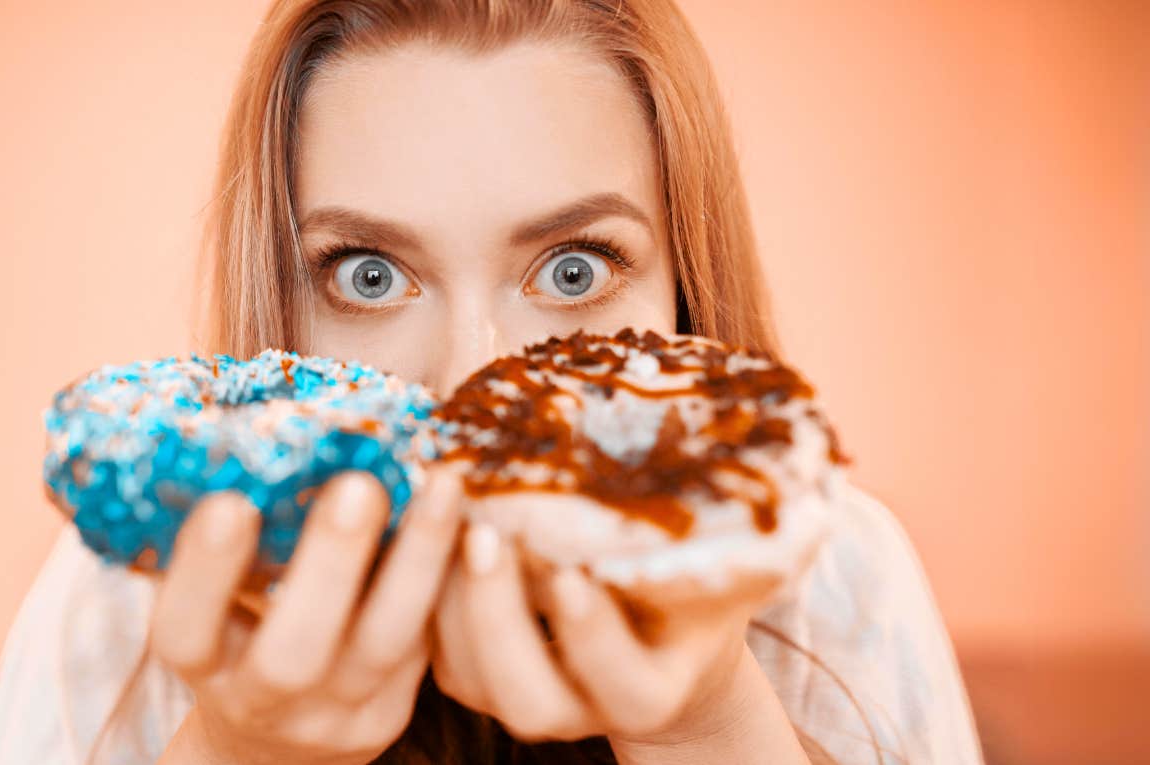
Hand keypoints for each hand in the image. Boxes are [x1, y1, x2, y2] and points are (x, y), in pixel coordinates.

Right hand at [149, 468, 461, 764]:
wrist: (278, 736)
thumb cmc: (240, 631)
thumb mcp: (216, 600)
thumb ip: (232, 536)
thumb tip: (249, 426)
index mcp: (204, 663)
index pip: (187, 631)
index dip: (204, 574)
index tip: (228, 502)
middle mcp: (265, 698)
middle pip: (293, 655)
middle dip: (327, 566)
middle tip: (358, 485)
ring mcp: (337, 712)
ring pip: (384, 646)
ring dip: (416, 561)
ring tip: (442, 485)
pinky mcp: (397, 705)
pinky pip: (434, 644)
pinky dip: (455, 577)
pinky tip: (476, 515)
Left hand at [430, 515, 756, 745]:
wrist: (655, 620)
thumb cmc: (691, 580)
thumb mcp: (717, 560)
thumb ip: (718, 534)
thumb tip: (755, 448)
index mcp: (651, 689)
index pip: (622, 686)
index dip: (594, 638)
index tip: (574, 574)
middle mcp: (583, 707)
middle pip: (528, 700)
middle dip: (499, 620)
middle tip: (486, 536)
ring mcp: (522, 693)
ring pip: (468, 675)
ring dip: (447, 599)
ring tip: (447, 515)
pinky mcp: (472, 668)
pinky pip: (432, 645)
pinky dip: (423, 588)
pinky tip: (423, 521)